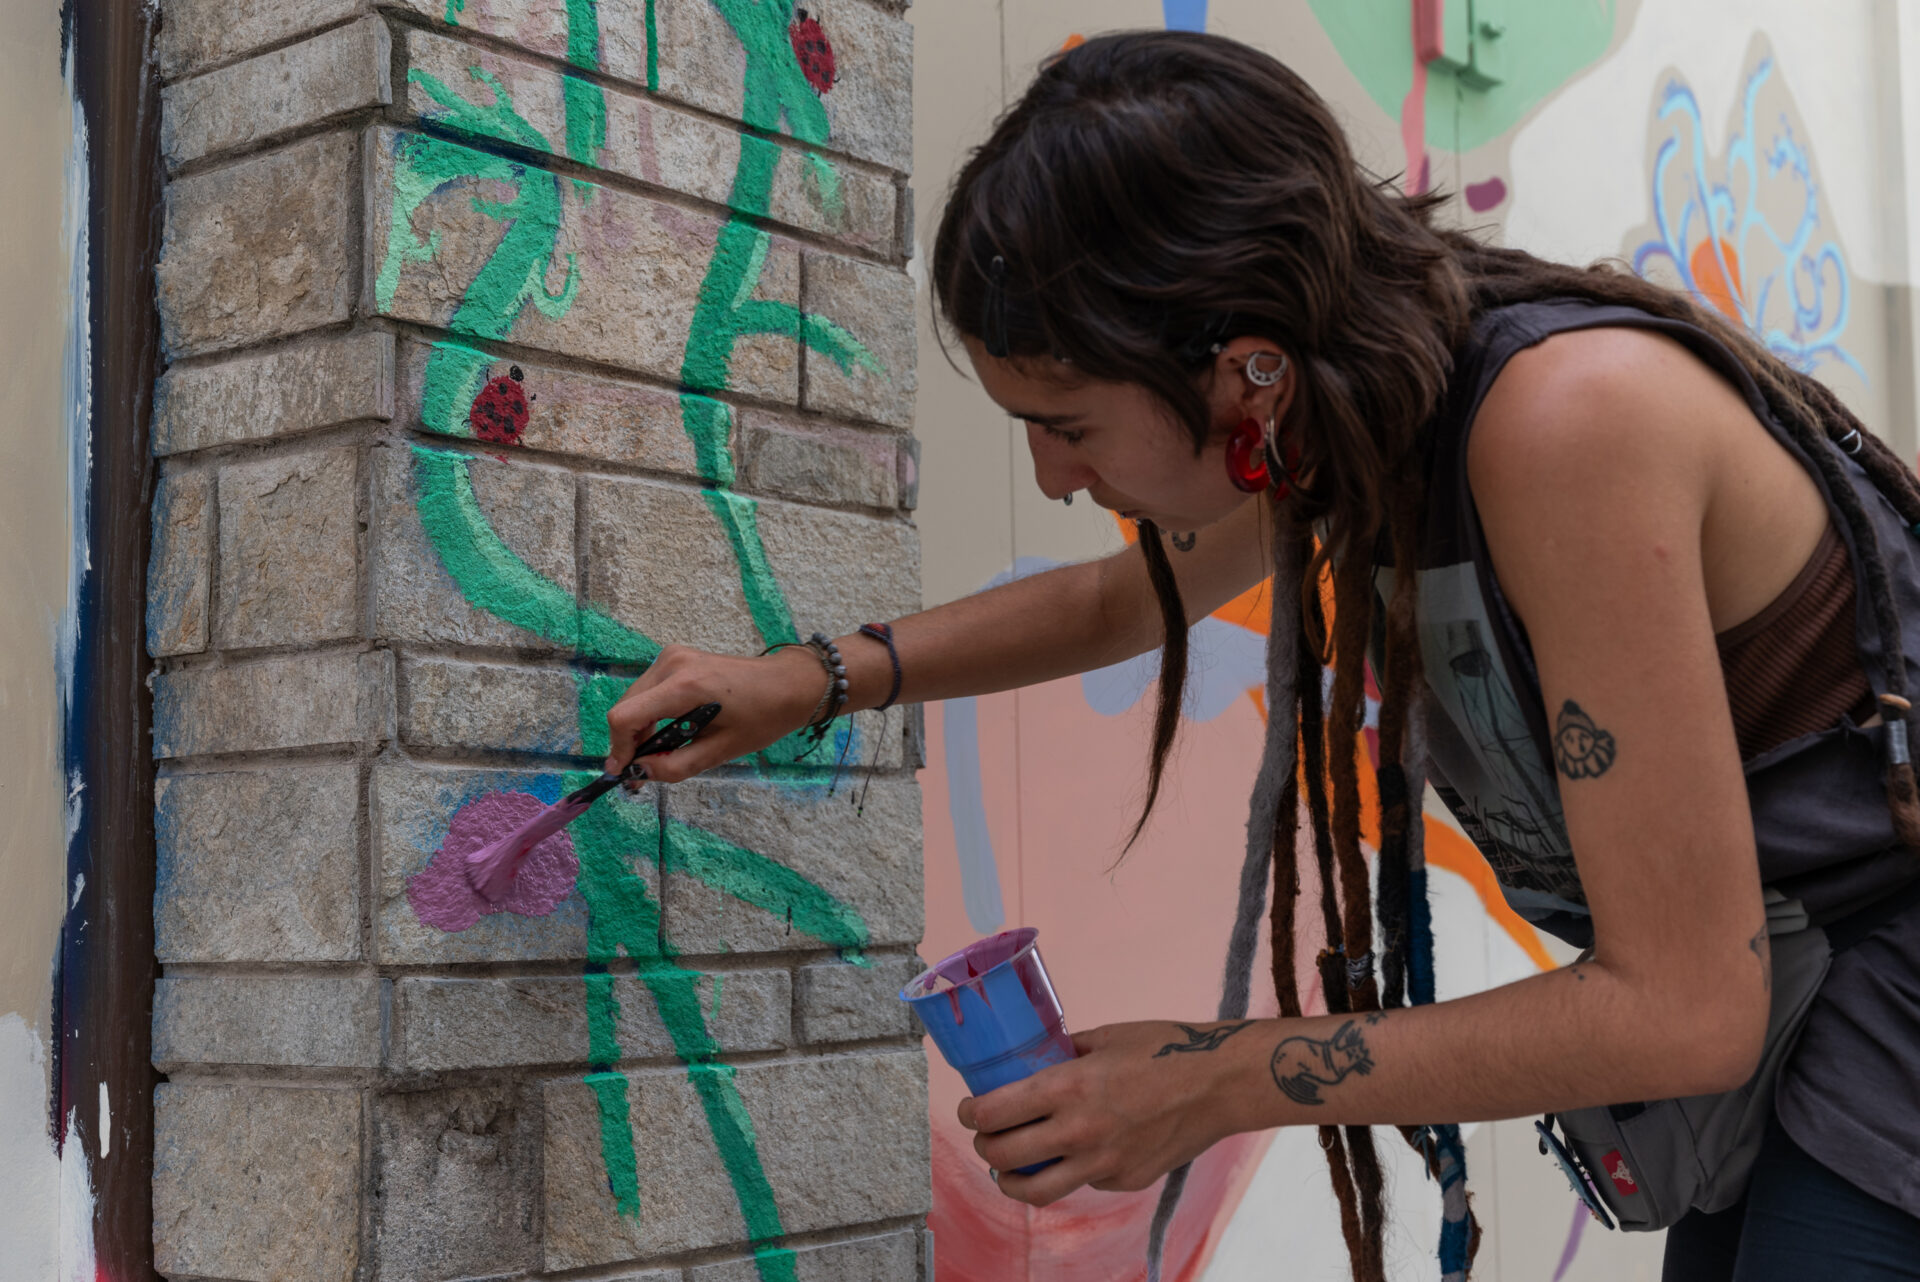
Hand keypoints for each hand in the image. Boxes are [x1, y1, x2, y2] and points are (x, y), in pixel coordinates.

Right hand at [603, 643, 824, 781]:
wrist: (787, 684)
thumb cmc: (762, 718)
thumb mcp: (720, 751)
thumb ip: (674, 766)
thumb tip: (638, 772)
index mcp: (684, 686)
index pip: (625, 716)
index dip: (618, 748)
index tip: (623, 772)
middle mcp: (672, 664)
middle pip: (626, 707)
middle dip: (630, 740)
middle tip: (646, 768)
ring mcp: (672, 655)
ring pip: (634, 699)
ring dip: (640, 727)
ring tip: (664, 750)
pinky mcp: (675, 656)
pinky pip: (648, 689)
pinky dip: (651, 712)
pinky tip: (672, 728)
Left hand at [957, 1020, 1250, 1206]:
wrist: (1221, 1084)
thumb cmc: (1166, 1049)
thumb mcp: (1106, 1036)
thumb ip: (1066, 1052)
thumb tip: (1035, 1058)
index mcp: (1069, 1087)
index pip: (994, 1113)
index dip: (969, 1115)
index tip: (968, 1110)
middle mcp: (1080, 1130)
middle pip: (1004, 1156)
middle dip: (985, 1147)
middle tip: (985, 1137)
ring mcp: (1103, 1163)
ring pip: (1036, 1191)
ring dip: (1012, 1180)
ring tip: (1008, 1169)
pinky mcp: (1126, 1180)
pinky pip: (1083, 1183)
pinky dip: (1069, 1172)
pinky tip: (1074, 1155)